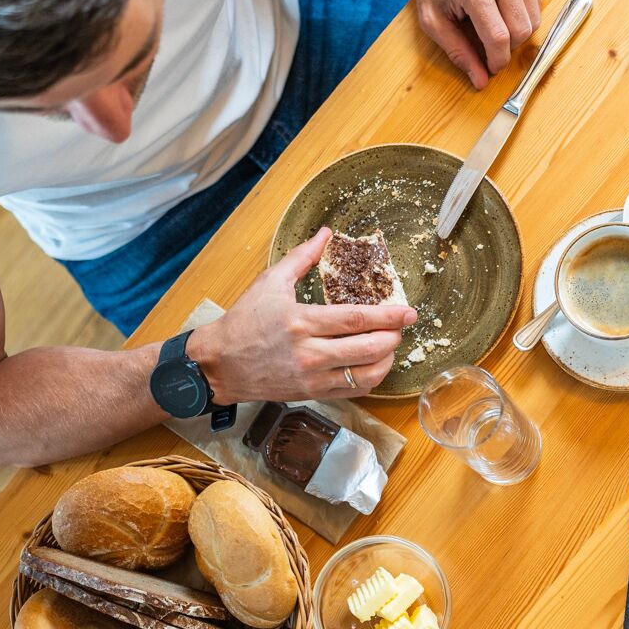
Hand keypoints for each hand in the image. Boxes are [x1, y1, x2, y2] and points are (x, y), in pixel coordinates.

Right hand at [189, 228, 413, 401]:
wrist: (220, 364)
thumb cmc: (244, 321)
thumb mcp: (270, 282)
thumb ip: (302, 257)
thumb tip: (325, 234)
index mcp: (300, 322)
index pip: (356, 320)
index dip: (388, 316)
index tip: (409, 312)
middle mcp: (309, 353)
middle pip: (369, 349)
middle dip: (393, 337)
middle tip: (402, 326)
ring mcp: (313, 377)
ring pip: (367, 374)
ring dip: (387, 360)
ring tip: (390, 345)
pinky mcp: (313, 394)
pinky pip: (354, 390)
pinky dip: (371, 378)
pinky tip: (374, 363)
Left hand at [413, 0, 541, 84]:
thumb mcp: (433, 14)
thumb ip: (456, 49)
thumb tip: (480, 81)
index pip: (499, 38)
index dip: (497, 60)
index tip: (491, 66)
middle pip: (522, 31)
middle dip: (508, 46)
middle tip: (490, 40)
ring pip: (534, 19)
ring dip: (517, 29)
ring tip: (495, 19)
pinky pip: (537, 2)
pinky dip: (522, 11)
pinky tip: (503, 3)